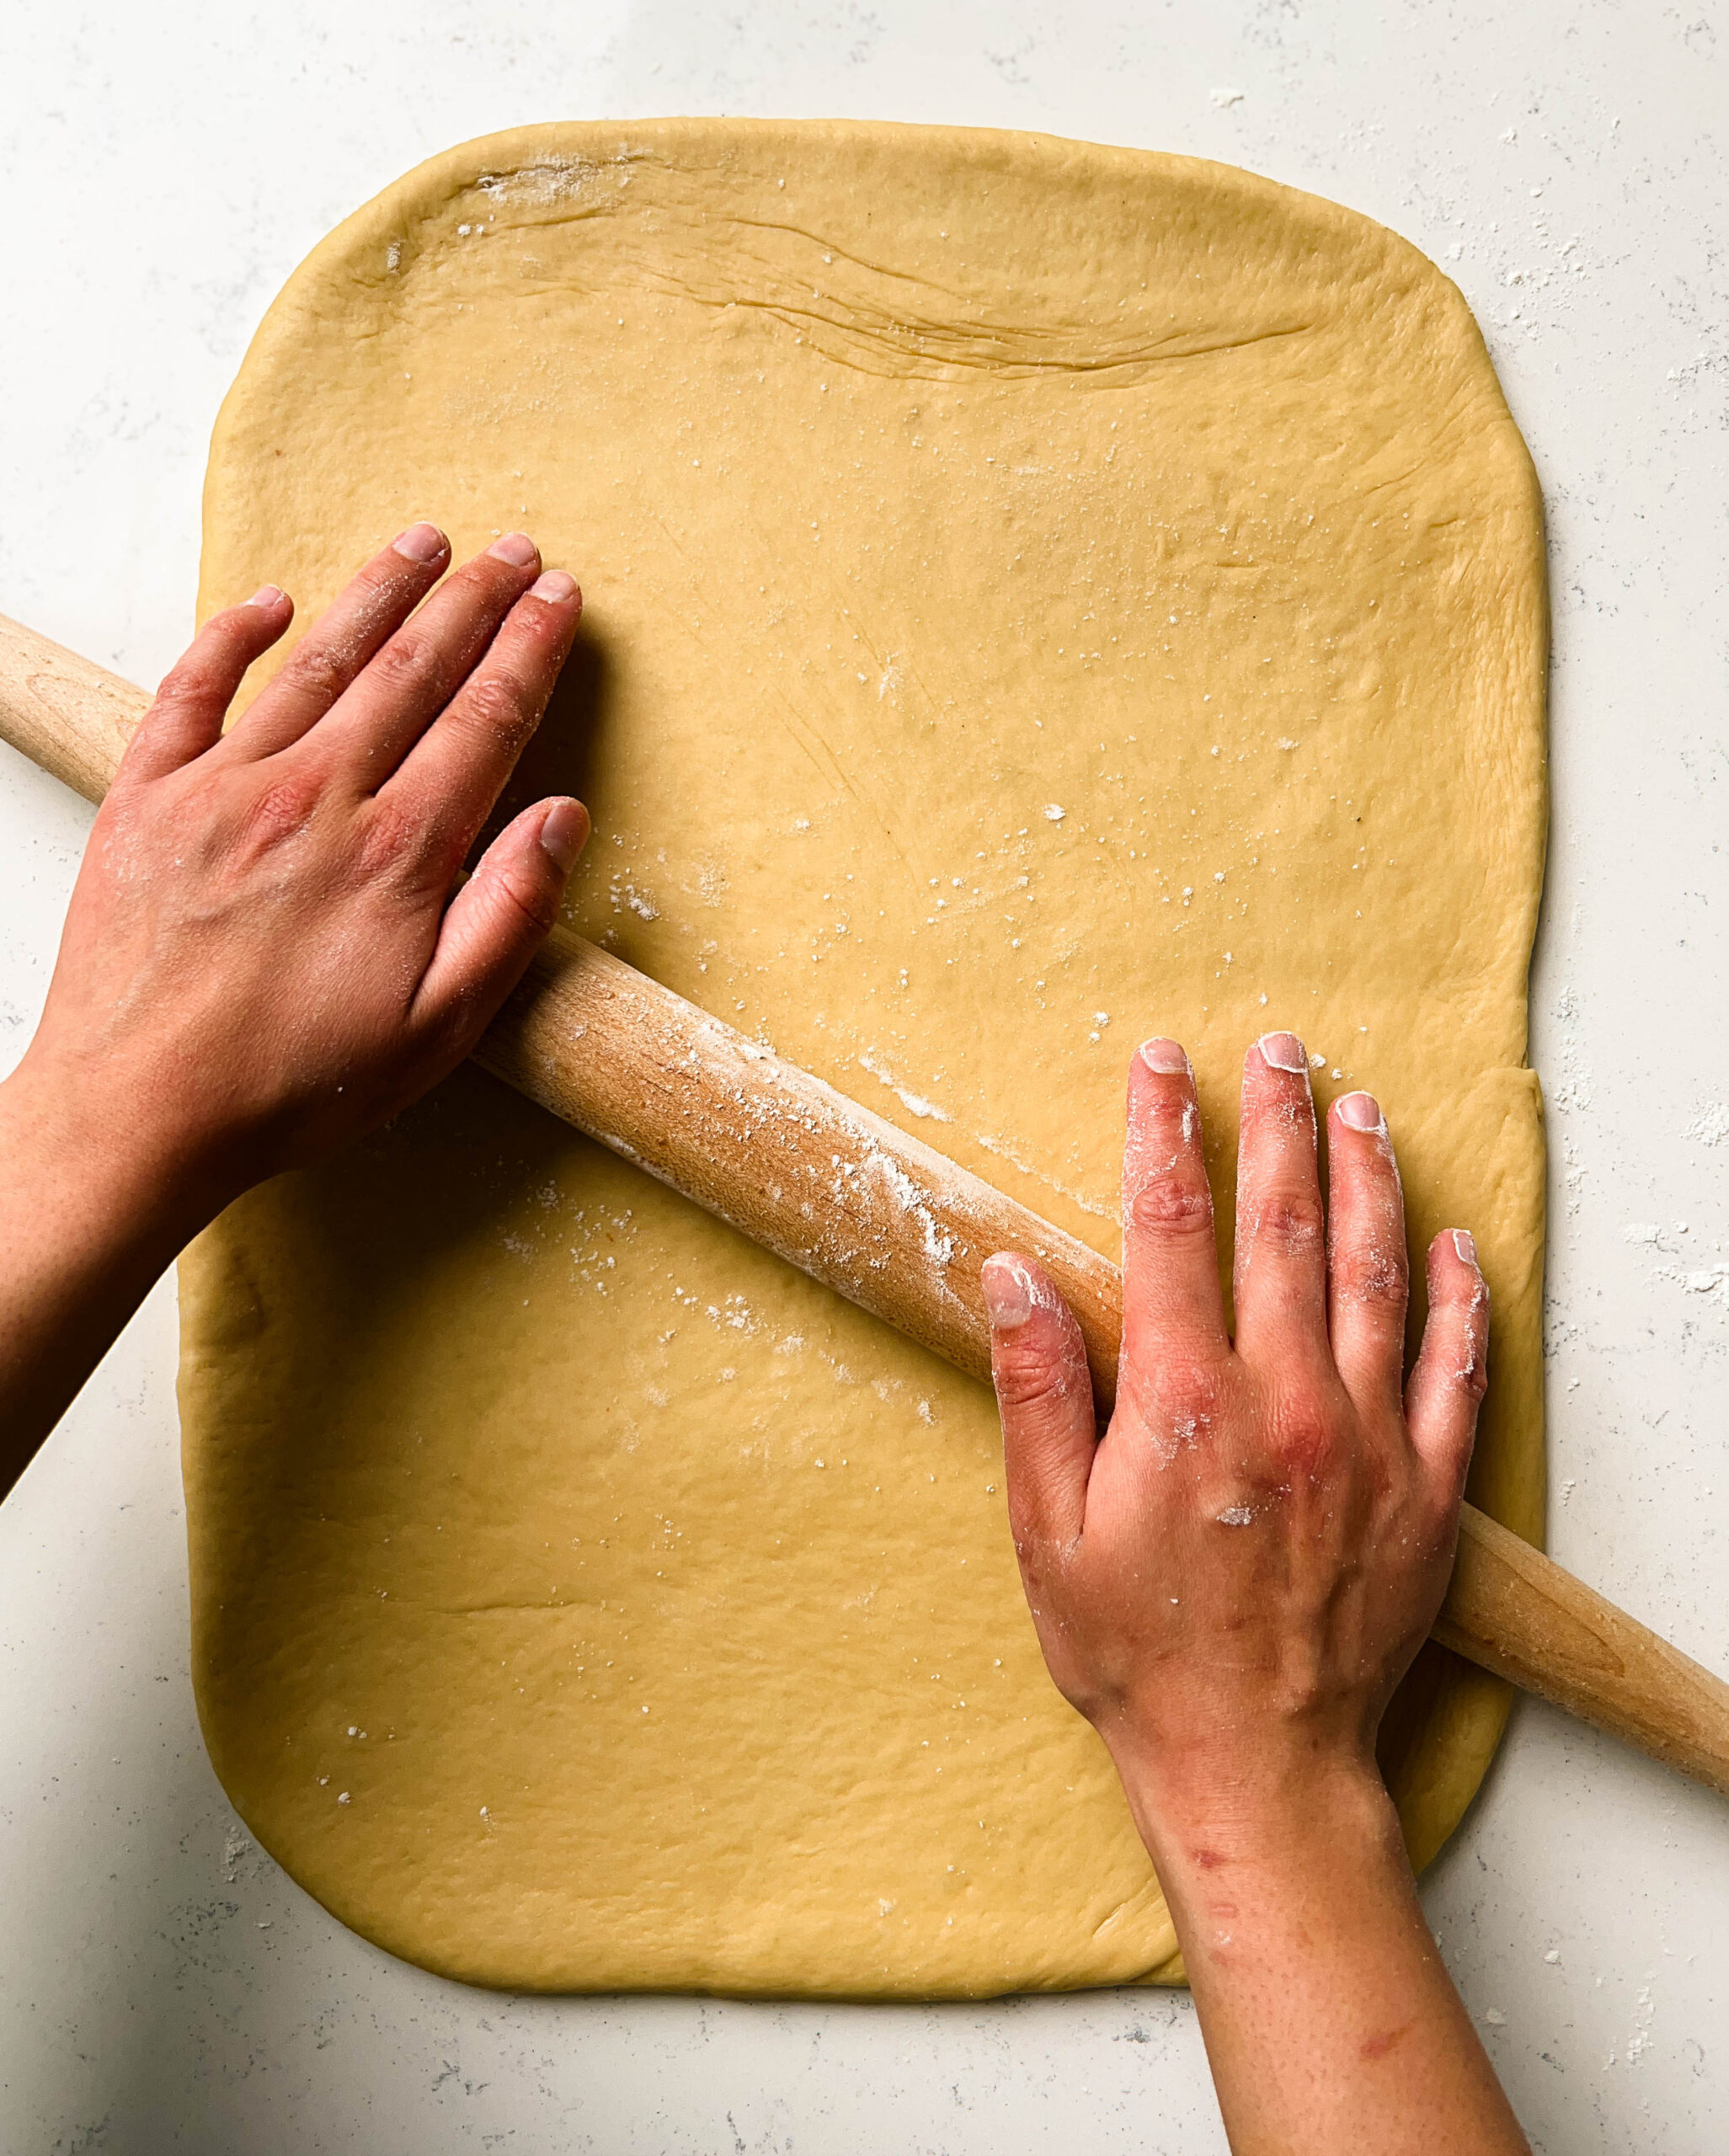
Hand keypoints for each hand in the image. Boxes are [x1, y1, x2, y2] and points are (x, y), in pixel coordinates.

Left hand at [1, 525, 588, 1469]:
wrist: (137, 1114)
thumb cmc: (295, 1085)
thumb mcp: (439, 1030)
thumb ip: (508, 916)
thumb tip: (561, 818)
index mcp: (397, 854)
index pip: (484, 721)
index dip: (529, 652)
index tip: (558, 601)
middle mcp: (316, 797)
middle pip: (412, 669)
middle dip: (473, 601)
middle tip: (514, 550)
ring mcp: (224, 787)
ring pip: (317, 661)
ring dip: (378, 593)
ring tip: (424, 543)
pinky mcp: (147, 796)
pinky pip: (193, 687)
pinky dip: (233, 635)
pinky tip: (271, 601)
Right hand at [981, 1034, 1526, 2154]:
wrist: (1256, 1767)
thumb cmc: (1138, 1655)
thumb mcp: (1047, 1529)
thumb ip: (1037, 1390)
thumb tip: (1014, 1274)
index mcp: (1185, 1402)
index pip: (1173, 1228)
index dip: (1164, 1132)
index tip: (1162, 1062)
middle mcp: (1287, 1399)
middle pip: (1284, 1226)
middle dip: (1276, 1123)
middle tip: (1278, 1048)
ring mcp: (1368, 1439)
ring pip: (1375, 1273)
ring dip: (1366, 1180)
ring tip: (1360, 1107)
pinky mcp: (1425, 1488)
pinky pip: (1453, 1366)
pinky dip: (1459, 1296)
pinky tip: (1455, 1241)